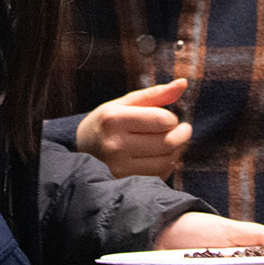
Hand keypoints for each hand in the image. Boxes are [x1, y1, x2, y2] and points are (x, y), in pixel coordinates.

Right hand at [74, 78, 191, 178]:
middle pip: (167, 142)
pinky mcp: (125, 181)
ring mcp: (119, 166)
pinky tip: (162, 157)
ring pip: (166, 161)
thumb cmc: (107, 122)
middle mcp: (114, 144)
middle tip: (183, 130)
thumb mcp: (124, 103)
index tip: (169, 118)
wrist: (80, 149)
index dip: (172, 119)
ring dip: (177, 151)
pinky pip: (159, 175)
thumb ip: (155, 94)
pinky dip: (167, 165)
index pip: (161, 120)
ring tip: (173, 143)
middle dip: (182, 135)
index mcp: (113, 119)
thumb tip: (183, 83)